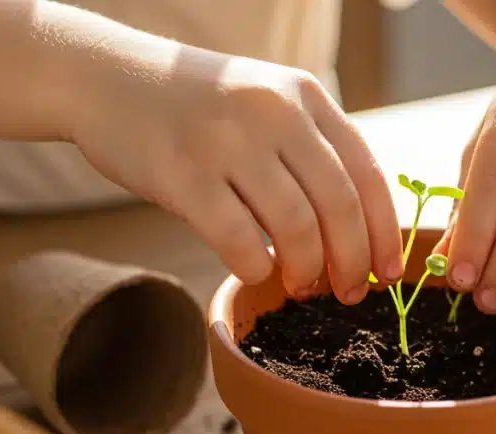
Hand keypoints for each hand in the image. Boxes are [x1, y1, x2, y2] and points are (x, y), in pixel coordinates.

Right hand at [69, 44, 403, 304]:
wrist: (107, 78)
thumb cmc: (196, 106)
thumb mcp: (266, 102)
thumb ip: (310, 148)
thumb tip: (358, 231)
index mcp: (305, 95)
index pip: (367, 174)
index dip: (384, 233)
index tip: (389, 273)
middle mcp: (274, 112)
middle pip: (339, 207)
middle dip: (351, 262)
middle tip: (346, 292)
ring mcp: (228, 142)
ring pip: (296, 229)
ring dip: (305, 271)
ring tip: (299, 284)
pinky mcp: (183, 175)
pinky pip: (240, 243)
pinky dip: (255, 269)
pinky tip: (253, 269)